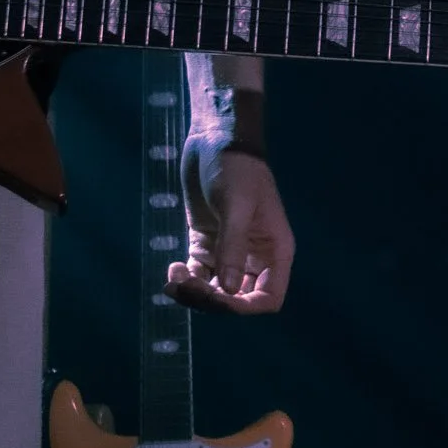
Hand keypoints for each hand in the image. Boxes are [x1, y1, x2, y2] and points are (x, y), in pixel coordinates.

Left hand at [167, 139, 294, 314]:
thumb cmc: (236, 169)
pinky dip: (185, 280)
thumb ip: (233, 248)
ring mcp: (231, 252)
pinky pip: (199, 276)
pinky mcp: (208, 244)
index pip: (268, 298)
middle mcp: (255, 257)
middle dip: (212, 301)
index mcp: (274, 251)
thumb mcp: (235, 206)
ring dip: (194, 294)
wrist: (215, 140)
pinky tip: (173, 270)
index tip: (217, 299)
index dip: (244, 308)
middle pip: (238, 300)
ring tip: (173, 280)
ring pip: (215, 292)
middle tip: (185, 286)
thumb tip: (228, 291)